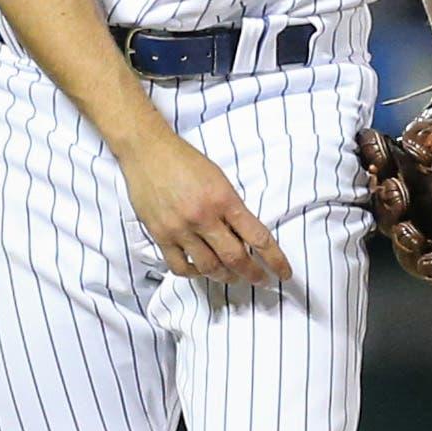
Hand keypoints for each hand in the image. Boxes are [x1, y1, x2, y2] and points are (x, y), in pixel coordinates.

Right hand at [121, 132, 291, 284]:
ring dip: (226, 276)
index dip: (275, 260)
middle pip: (235, 258)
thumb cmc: (185, 160)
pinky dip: (194, 273)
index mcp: (224, 199)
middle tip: (260, 280)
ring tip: (232, 276)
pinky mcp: (160, 235)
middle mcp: (203, 217)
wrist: (147, 150)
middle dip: (253, 274)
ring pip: (209, 267)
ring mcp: (180, 229)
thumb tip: (245, 237)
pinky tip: (201, 269)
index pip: (258, 237)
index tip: (284, 273)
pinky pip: (180, 267)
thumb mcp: (219, 179)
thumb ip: (232, 208)